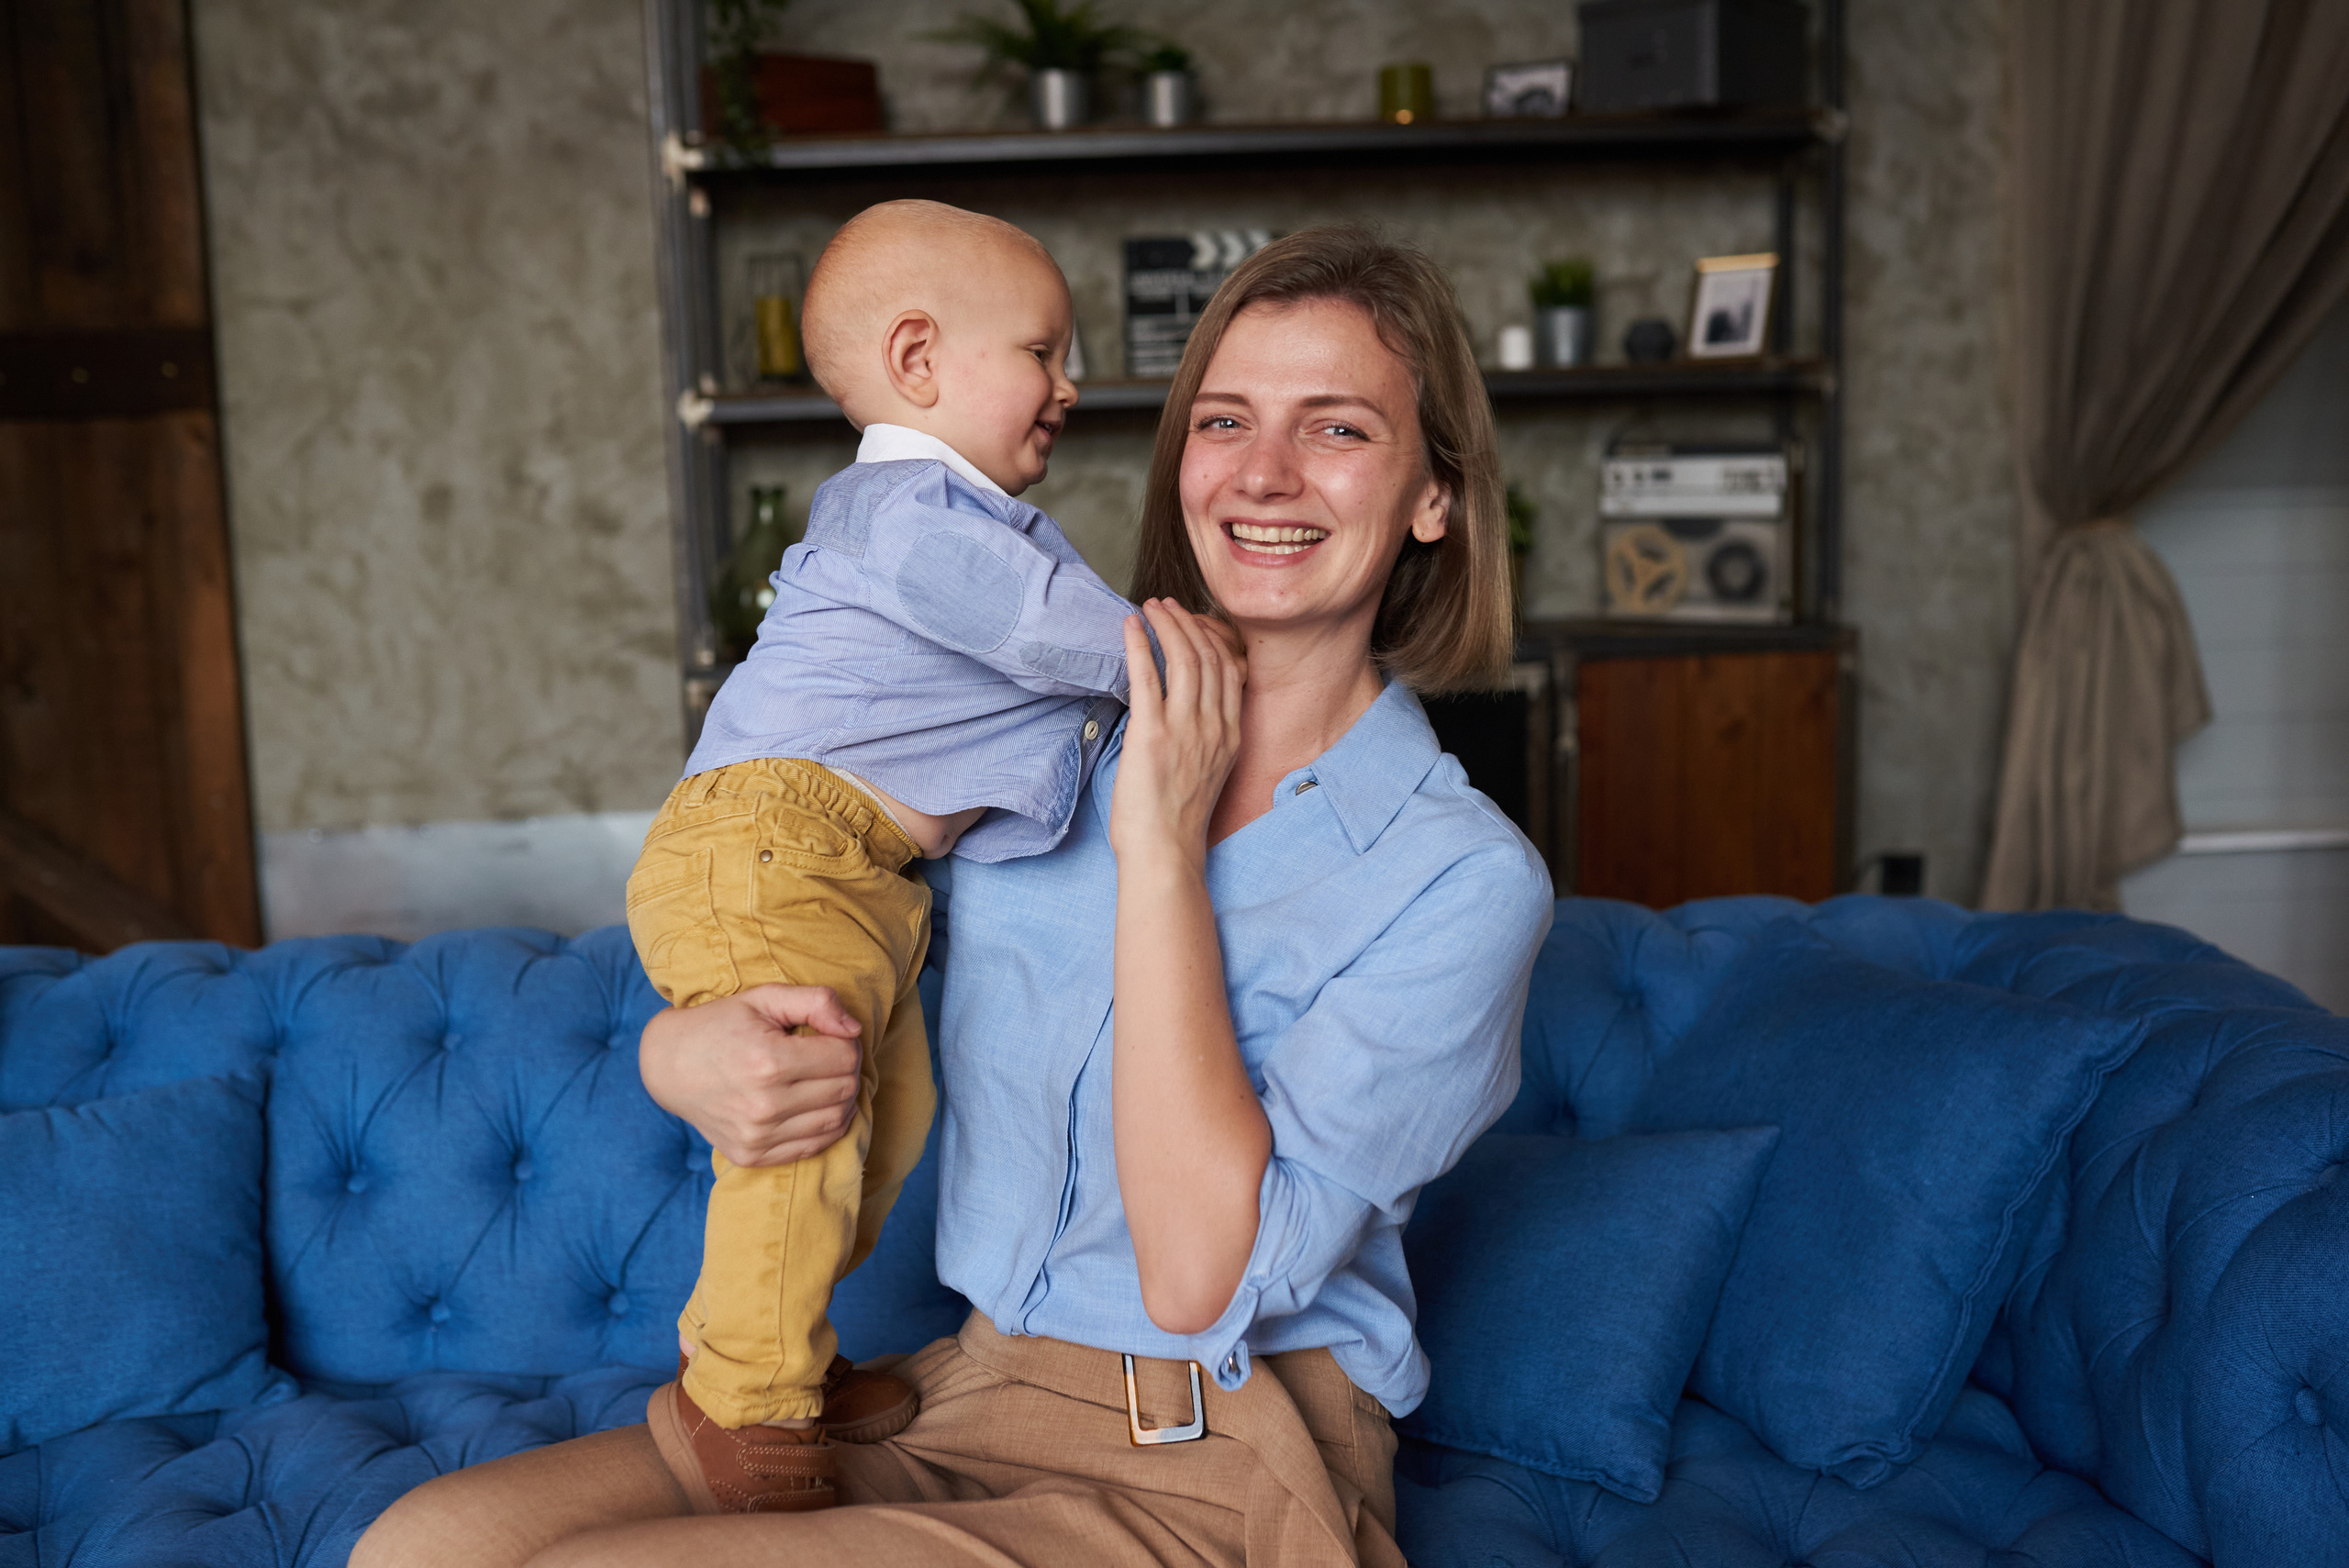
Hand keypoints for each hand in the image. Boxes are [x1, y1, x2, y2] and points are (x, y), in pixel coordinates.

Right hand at [638, 985, 862, 1166]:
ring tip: (820, 1079)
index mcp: (769, 1062)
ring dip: (840, 1098)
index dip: (846, 1042)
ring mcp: (757, 1137)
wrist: (668, 1065)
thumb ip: (816, 1002)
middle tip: (826, 1056)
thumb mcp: (764, 998)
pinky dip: (825, 1126)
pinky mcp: (751, 1156)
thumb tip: (854, 1029)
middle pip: (844, 1090)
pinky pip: (814, 1147)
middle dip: (845, 1069)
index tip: (829, 1036)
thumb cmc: (721, 1026)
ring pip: (836, 1121)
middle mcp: (764, 1105)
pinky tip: (812, 1105)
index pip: (845, 1058)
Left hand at [1110, 598, 1244, 870]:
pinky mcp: (1153, 733)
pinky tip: (1130, 625)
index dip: (1211, 638)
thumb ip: (1204, 738)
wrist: (1165, 852)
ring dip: (1166, 625)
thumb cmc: (1176, 821)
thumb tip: (1182, 714)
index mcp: (1230, 735)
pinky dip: (1139, 644)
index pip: (1229, 670)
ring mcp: (1186, 728)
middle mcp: (1214, 726)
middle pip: (1208, 656)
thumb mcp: (1207, 773)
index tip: (1193, 623)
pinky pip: (1148, 676)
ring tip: (1150, 607)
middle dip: (1188, 623)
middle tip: (1166, 606)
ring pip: (1184, 658)